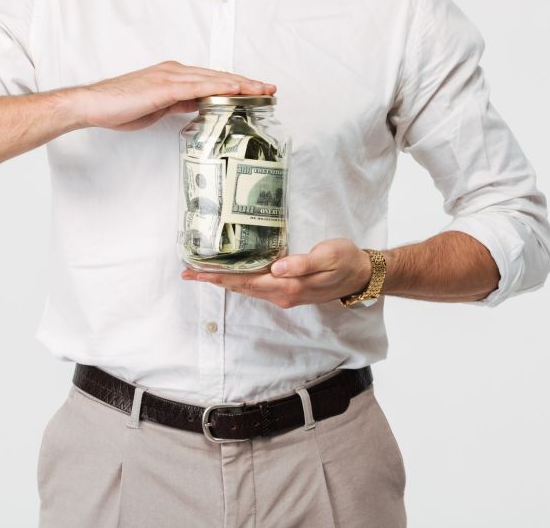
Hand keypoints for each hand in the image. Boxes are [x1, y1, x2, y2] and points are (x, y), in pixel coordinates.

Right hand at [72, 60, 276, 130]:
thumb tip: (197, 107)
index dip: (235, 85)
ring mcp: (170, 77)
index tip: (255, 91)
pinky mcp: (164, 87)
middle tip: (269, 89)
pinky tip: (235, 90)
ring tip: (261, 90)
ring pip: (213, 79)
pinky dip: (219, 87)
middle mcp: (175, 72)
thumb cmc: (119, 107)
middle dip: (246, 83)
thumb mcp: (157, 107)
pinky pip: (198, 86)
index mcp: (173, 77)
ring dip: (239, 84)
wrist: (93, 105)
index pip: (211, 80)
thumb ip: (179, 104)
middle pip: (218, 76)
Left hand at [181, 238, 371, 308]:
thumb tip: (277, 266)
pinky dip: (240, 280)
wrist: (361, 274)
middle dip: (214, 280)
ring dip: (225, 282)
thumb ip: (302, 263)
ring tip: (202, 274)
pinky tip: (232, 275)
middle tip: (188, 273)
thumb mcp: (328, 256)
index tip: (197, 273)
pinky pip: (257, 286)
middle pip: (241, 287)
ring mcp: (285, 294)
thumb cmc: (346, 260)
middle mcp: (283, 293)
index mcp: (289, 285)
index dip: (221, 277)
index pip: (247, 281)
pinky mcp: (288, 290)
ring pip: (248, 288)